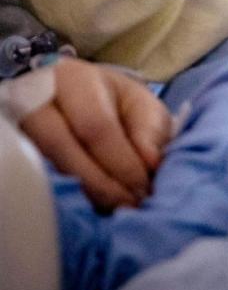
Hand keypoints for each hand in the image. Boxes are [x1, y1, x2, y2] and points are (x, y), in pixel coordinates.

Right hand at [19, 59, 172, 210]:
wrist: (76, 97)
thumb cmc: (113, 102)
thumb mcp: (140, 105)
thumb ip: (150, 130)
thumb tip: (151, 164)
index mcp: (73, 80)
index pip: (95, 125)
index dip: (121, 163)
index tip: (143, 188)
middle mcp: (36, 101)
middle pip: (61, 148)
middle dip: (101, 184)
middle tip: (129, 204)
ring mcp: (18, 128)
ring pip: (44, 167)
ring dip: (83, 194)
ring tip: (115, 208)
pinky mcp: (14, 151)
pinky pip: (36, 179)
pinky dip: (66, 196)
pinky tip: (92, 207)